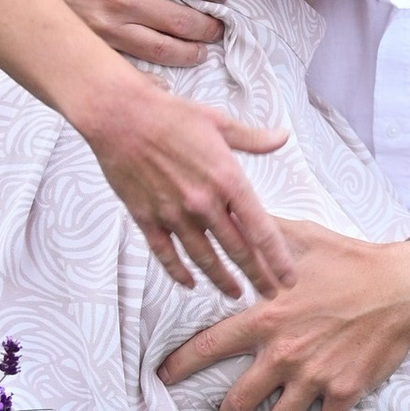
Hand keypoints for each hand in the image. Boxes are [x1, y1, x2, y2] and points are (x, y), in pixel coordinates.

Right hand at [18, 0, 230, 64]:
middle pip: (184, 22)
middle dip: (210, 27)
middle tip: (219, 28)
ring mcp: (108, 27)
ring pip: (162, 50)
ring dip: (190, 54)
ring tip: (201, 51)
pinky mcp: (92, 45)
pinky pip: (130, 68)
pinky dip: (152, 79)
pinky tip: (167, 81)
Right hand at [81, 77, 291, 298]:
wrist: (121, 117)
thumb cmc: (171, 115)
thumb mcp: (219, 122)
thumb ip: (253, 138)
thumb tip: (283, 136)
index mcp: (228, 180)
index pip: (261, 230)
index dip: (277, 259)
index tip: (288, 279)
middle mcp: (204, 204)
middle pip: (237, 251)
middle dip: (257, 276)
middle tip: (270, 295)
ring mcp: (174, 215)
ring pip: (204, 258)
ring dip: (222, 280)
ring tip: (235, 293)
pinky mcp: (147, 219)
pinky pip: (166, 255)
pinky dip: (179, 272)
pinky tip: (189, 283)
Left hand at [156, 221, 409, 410]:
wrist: (400, 286)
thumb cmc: (347, 259)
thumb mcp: (299, 237)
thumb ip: (260, 235)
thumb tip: (230, 216)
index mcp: (265, 318)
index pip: (208, 347)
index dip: (180, 366)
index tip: (162, 378)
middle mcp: (284, 353)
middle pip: (237, 402)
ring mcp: (314, 376)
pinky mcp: (344, 391)